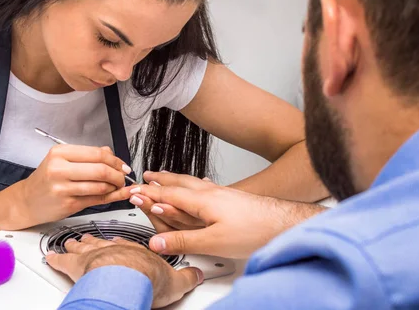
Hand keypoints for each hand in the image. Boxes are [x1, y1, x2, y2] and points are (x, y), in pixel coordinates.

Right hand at [9, 146, 132, 227]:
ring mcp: (63, 188)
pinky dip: (111, 197)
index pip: (96, 153)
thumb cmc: (46, 180)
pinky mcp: (68, 204)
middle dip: (118, 174)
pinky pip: (96, 200)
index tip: (122, 165)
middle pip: (100, 169)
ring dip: (115, 187)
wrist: (27, 201)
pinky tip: (117, 194)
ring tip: (117, 186)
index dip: (114, 160)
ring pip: (100, 186)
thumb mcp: (61, 161)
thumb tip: (111, 153)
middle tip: (123, 177)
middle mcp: (59, 169)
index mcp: (60, 153)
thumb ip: (87, 156)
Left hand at [46, 234, 202, 308]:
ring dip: (76, 245)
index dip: (120, 243)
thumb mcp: (175, 280)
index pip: (125, 243)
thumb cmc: (146, 278)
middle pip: (101, 241)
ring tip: (71, 243)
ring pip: (82, 247)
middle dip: (95, 240)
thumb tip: (196, 275)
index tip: (117, 242)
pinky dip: (55, 258)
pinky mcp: (77, 266)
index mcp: (133, 250)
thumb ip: (186, 276)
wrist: (127, 279)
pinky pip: (62, 260)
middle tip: (89, 238)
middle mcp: (111, 249)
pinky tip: (50, 257)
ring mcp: (93, 255)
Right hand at [131, 172, 325, 258]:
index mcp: (202, 201)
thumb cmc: (255, 229)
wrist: (285, 223)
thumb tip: (158, 242)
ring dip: (175, 179)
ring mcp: (222, 193)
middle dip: (160, 180)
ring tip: (165, 177)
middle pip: (179, 183)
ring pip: (192, 182)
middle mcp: (210, 192)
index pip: (168, 195)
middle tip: (146, 176)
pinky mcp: (232, 197)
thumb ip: (183, 241)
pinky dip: (193, 183)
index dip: (149, 194)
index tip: (134, 191)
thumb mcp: (214, 242)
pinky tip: (199, 184)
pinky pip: (205, 185)